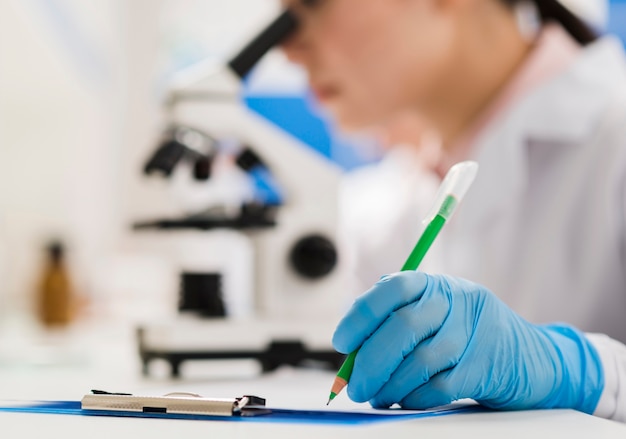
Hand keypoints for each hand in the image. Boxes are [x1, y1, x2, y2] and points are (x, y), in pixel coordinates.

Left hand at [332, 272, 603, 412]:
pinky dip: (414, 397)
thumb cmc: (466, 335)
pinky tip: (404, 400)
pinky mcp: (485, 367)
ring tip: (375, 395)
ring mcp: (474, 333)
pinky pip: (439, 386)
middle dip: (369, 361)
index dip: (361, 315)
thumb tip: (351, 351)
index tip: (341, 342)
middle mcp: (456, 301)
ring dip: (388, 385)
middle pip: (403, 327)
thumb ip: (395, 323)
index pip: (392, 289)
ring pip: (419, 361)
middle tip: (354, 385)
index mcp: (436, 284)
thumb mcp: (435, 315)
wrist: (531, 357)